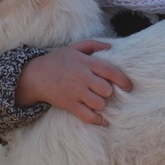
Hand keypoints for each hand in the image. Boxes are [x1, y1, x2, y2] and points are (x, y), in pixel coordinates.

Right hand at [15, 40, 132, 124]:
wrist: (35, 75)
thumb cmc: (57, 60)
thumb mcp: (74, 47)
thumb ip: (93, 45)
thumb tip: (111, 47)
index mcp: (85, 63)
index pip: (110, 71)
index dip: (123, 80)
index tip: (129, 87)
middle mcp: (82, 78)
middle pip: (106, 90)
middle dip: (108, 92)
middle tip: (104, 91)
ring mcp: (76, 93)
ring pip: (99, 103)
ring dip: (101, 103)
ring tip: (97, 100)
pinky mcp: (70, 105)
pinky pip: (88, 116)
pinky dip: (97, 120)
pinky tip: (101, 119)